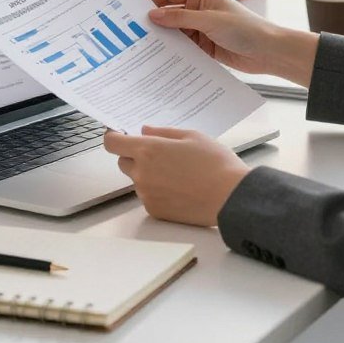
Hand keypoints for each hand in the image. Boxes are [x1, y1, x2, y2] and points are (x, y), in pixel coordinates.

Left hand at [103, 126, 249, 225]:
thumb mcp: (191, 136)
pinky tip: (180, 187)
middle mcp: (142, 174)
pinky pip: (148, 196)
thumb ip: (163, 132)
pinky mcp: (155, 211)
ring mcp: (147, 195)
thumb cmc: (215, 162)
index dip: (114, 137)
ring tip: (177, 172)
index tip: (120, 134)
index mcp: (148, 150)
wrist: (230, 197)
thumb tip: (144, 131)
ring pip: (138, 179)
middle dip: (135, 155)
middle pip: (123, 162)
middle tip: (159, 153)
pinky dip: (158, 190)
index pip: (113, 143)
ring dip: (148, 174)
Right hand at [147, 0, 317, 86]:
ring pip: (174, 32)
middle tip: (131, 31)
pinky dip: (172, 52)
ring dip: (162, 39)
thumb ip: (180, 18)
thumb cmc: (246, 29)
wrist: (269, 52)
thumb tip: (154, 15)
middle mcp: (199, 10)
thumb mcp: (210, 21)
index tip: (131, 9)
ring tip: (141, 47)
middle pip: (169, 14)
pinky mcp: (204, 47)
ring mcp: (201, 29)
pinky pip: (183, 48)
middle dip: (153, 22)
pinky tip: (160, 59)